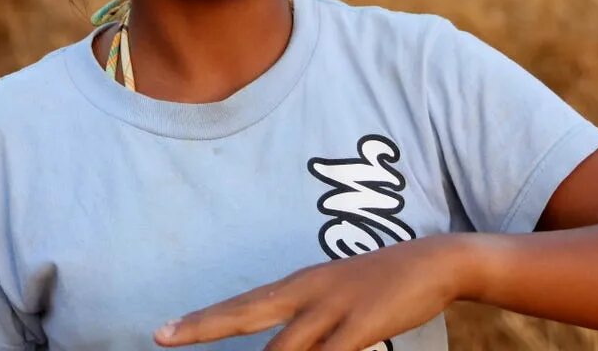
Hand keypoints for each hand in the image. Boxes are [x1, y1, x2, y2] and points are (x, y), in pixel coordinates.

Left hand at [153, 235, 473, 349]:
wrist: (435, 261)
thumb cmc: (382, 285)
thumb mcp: (337, 301)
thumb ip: (308, 327)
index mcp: (299, 285)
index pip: (241, 306)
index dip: (201, 320)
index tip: (165, 332)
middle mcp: (306, 293)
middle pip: (245, 314)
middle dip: (202, 328)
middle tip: (162, 336)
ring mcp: (333, 308)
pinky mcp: (362, 325)